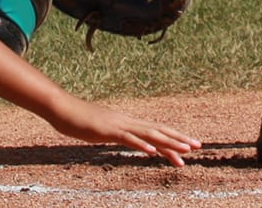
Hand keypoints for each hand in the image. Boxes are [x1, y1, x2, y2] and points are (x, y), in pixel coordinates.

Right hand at [48, 96, 199, 166]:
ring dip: (168, 143)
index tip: (188, 146)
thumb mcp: (101, 130)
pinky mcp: (108, 131)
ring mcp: (119, 125)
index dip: (173, 138)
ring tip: (184, 151)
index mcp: (127, 123)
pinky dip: (141, 145)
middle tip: (198, 146)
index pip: (155, 131)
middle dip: (179, 139)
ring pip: (149, 135)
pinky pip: (128, 139)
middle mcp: (128, 122)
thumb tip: (123, 138)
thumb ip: (114, 134)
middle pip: (158, 131)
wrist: (63, 109)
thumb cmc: (79, 120)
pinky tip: (152, 152)